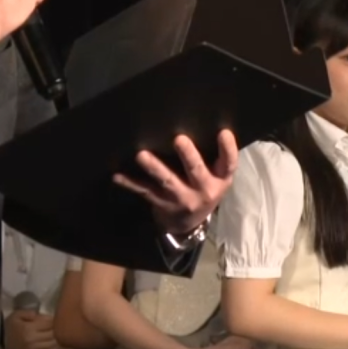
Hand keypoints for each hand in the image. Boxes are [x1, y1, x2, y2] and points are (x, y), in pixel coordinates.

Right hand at [3, 310, 58, 348]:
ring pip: (53, 343)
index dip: (54, 319)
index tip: (55, 318)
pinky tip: (56, 342)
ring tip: (58, 333)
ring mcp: (33, 348)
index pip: (49, 323)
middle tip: (58, 325)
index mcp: (29, 328)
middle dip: (57, 328)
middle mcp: (32, 339)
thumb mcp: (16, 315)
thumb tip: (39, 314)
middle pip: (53, 333)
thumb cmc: (9, 326)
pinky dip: (55, 347)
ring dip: (58, 338)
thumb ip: (28, 312)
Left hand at [113, 130, 238, 235]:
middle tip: (179, 139)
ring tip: (142, 155)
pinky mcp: (162, 203)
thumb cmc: (203, 189)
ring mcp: (182, 198)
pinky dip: (130, 183)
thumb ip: (214, 159)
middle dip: (188, 155)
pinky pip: (145, 191)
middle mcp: (204, 189)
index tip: (223, 132)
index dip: (227, 148)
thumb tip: (205, 123)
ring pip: (167, 181)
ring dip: (154, 168)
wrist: (188, 225)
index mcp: (220, 179)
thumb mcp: (217, 178)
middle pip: (196, 171)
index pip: (229, 163)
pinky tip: (118, 176)